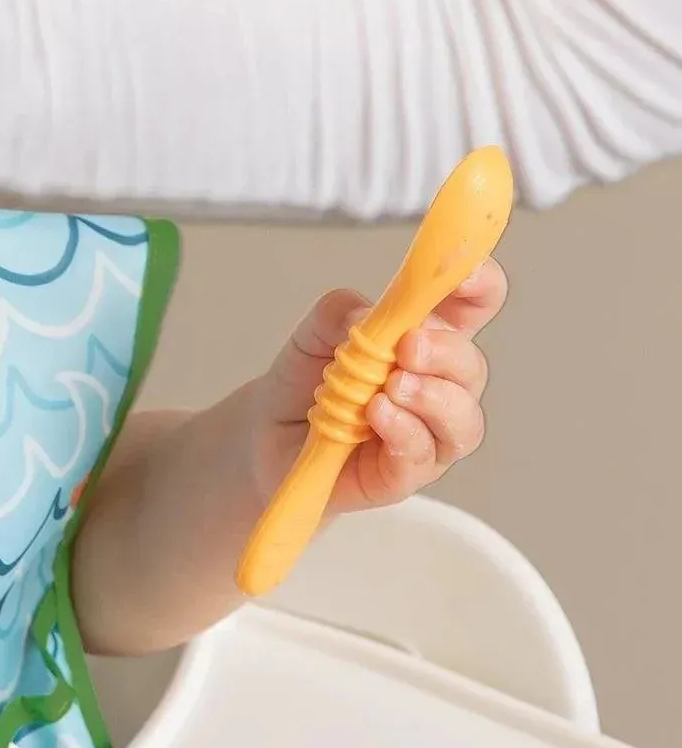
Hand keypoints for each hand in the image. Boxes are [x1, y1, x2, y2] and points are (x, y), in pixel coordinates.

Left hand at [251, 261, 506, 513]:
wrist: (266, 433)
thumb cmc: (304, 378)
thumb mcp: (314, 332)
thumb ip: (343, 312)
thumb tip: (371, 316)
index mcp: (427, 339)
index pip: (474, 308)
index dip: (481, 285)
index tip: (467, 274)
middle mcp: (438, 387)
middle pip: (471, 367)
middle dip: (445, 353)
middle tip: (408, 346)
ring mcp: (427, 433)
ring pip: (462, 419)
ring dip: (432, 397)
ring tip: (391, 386)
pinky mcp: (403, 473)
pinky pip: (422, 455)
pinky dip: (404, 431)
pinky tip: (376, 415)